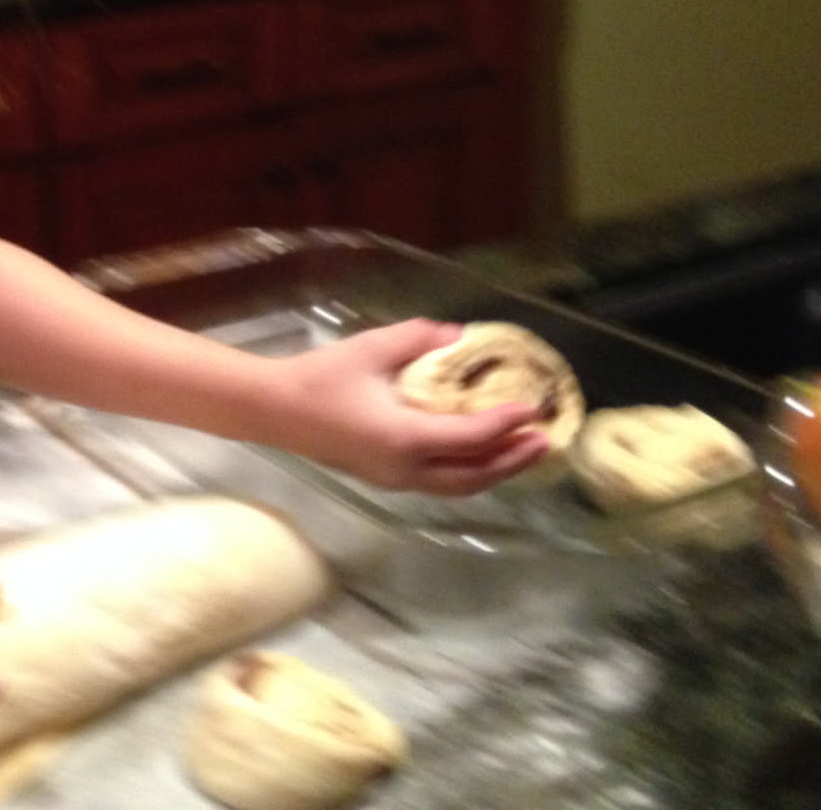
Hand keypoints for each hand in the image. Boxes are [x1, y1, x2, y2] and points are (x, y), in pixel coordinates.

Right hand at [272, 319, 550, 493]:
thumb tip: (460, 335)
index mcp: (405, 439)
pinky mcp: (387, 478)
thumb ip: (419, 338)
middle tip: (545, 440)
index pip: (471, 437)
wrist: (275, 410)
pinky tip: (480, 454)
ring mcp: (395, 479)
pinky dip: (470, 471)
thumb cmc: (321, 378)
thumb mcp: (372, 348)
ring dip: (494, 470)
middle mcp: (406, 469)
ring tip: (523, 452)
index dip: (506, 424)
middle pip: (473, 476)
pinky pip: (441, 482)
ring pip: (458, 486)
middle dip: (512, 461)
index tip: (533, 408)